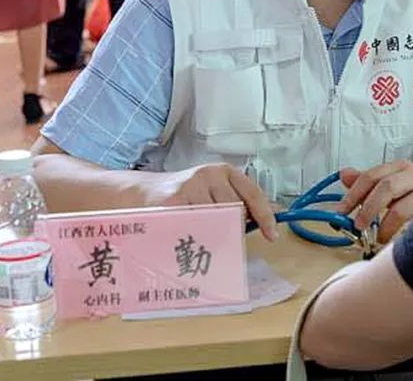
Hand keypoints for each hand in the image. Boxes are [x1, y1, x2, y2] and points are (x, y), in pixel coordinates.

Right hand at [139, 163, 277, 241]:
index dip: (265, 216)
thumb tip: (266, 220)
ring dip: (212, 237)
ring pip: (216, 223)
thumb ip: (237, 202)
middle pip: (235, 212)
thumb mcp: (212, 191)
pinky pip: (194, 229)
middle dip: (233, 230)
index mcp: (223, 172)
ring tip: (198, 235)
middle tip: (222, 239)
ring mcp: (190, 187)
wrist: (140, 192)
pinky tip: (185, 235)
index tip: (272, 235)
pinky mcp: (173, 202)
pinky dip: (193, 238)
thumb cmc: (183, 196)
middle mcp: (208, 175)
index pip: (252, 194)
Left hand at [336, 160, 412, 242]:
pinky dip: (403, 232)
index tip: (341, 212)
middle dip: (368, 209)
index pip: (371, 176)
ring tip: (379, 237)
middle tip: (358, 226)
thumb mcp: (394, 183)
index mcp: (398, 167)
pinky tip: (398, 239)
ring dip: (384, 225)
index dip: (353, 195)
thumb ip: (369, 182)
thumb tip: (343, 175)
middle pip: (385, 187)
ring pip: (401, 207)